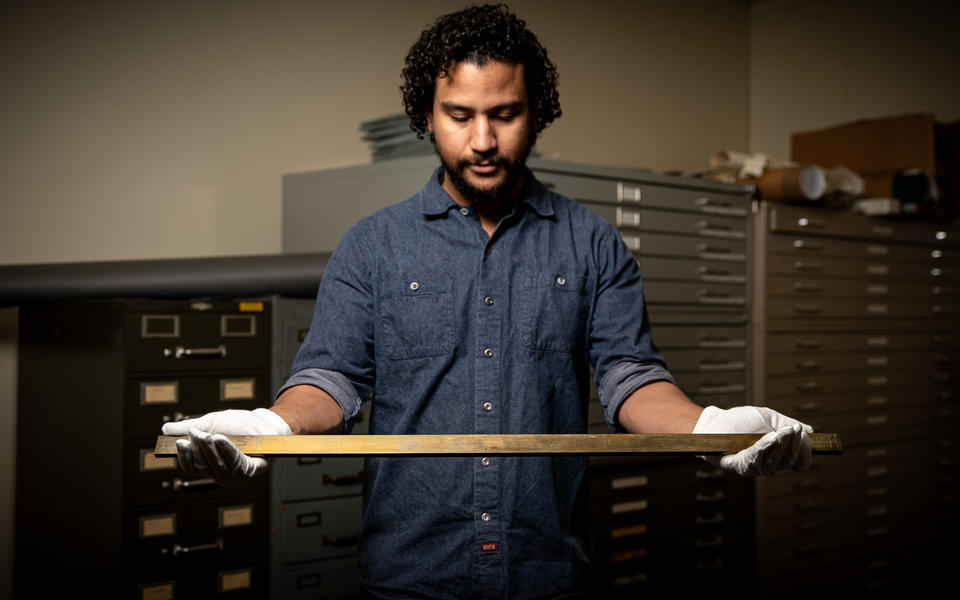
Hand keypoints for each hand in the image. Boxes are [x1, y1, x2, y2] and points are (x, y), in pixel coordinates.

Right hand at [161, 408, 291, 483]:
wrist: (265, 422)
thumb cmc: (238, 424)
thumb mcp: (210, 422)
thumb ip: (188, 427)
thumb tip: (164, 429)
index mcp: (208, 463)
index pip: (190, 467)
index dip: (184, 456)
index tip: (179, 443)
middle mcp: (219, 472)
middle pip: (202, 466)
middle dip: (198, 448)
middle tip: (196, 433)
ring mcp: (234, 474)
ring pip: (216, 465)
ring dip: (210, 449)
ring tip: (208, 434)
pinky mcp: (248, 471)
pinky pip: (234, 463)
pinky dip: (226, 450)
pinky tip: (221, 439)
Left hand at [693, 405, 812, 475]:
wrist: (714, 423)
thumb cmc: (740, 421)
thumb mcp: (769, 418)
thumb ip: (788, 424)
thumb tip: (810, 431)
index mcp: (778, 456)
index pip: (800, 462)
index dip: (805, 451)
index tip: (804, 434)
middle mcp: (769, 465)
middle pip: (789, 461)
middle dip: (794, 444)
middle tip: (793, 429)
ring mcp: (754, 467)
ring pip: (775, 461)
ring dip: (781, 445)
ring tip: (784, 431)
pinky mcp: (739, 466)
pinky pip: (756, 458)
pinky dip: (765, 447)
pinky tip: (772, 436)